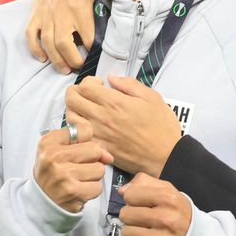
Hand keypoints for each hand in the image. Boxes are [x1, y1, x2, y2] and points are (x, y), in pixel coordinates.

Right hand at [25, 0, 96, 73]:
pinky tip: (43, 58)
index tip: (98, 58)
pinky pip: (31, 35)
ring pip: (47, 42)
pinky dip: (35, 49)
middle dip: (72, 60)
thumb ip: (102, 14)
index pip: (88, 37)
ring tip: (65, 69)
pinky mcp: (36, 13)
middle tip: (79, 68)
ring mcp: (46, 13)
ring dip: (56, 60)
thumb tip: (111, 36)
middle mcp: (61, 12)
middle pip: (63, 44)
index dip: (93, 52)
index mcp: (80, 7)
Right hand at [33, 128, 112, 212]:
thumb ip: (85, 143)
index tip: (75, 151)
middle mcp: (54, 157)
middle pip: (95, 150)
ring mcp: (64, 175)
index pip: (85, 131)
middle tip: (76, 168)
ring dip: (92, 176)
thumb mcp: (58, 149)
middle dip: (91, 160)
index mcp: (49, 142)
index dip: (85, 142)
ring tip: (77, 179)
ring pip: (99, 169)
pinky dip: (91, 190)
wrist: (41, 200)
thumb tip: (108, 157)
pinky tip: (79, 190)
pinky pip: (98, 187)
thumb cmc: (53, 173)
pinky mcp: (73, 192)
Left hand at [65, 75, 181, 176]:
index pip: (85, 86)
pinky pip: (78, 137)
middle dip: (76, 92)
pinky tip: (88, 126)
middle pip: (72, 99)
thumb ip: (129, 84)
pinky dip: (78, 129)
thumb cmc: (162, 127)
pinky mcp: (99, 148)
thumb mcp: (152, 98)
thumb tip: (111, 78)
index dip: (89, 81)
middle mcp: (102, 118)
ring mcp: (98, 135)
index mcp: (115, 103)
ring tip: (86, 109)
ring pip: (70, 118)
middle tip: (88, 94)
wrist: (165, 156)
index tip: (99, 84)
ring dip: (74, 110)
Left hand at [119, 174, 192, 235]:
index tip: (141, 203)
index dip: (132, 198)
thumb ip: (144, 183)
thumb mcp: (168, 191)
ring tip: (144, 232)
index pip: (130, 195)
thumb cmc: (178, 213)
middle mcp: (165, 218)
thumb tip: (122, 190)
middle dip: (131, 216)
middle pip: (125, 214)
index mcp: (167, 199)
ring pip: (126, 233)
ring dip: (132, 233)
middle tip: (142, 219)